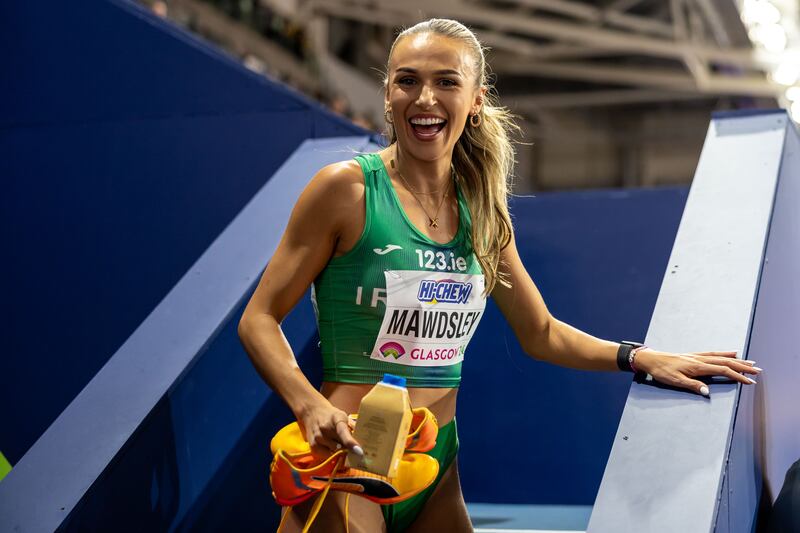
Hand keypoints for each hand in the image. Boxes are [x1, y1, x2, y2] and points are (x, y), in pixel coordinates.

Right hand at [298, 400, 362, 457]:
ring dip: (340, 451)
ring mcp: (318, 437)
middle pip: (340, 446)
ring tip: (339, 443)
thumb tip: (364, 440)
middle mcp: (325, 428)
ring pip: (334, 452)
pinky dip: (331, 453)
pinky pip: (327, 456)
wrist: (312, 411)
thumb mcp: (343, 416)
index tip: (359, 451)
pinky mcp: (313, 446)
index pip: (343, 432)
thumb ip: (352, 427)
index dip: (351, 442)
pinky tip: (331, 446)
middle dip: (348, 448)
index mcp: (336, 418)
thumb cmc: (332, 415)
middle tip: (352, 447)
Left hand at [634, 349, 760, 395]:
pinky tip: (731, 353)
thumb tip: (707, 391)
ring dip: (737, 359)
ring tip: (750, 362)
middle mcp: (700, 359)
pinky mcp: (693, 355)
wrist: (651, 359)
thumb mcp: (675, 381)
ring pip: (721, 357)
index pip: (722, 371)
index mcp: (697, 367)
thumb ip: (692, 385)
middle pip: (726, 362)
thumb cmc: (662, 371)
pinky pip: (713, 353)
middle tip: (757, 371)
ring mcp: (697, 356)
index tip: (749, 381)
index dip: (737, 376)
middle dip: (742, 367)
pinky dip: (725, 353)